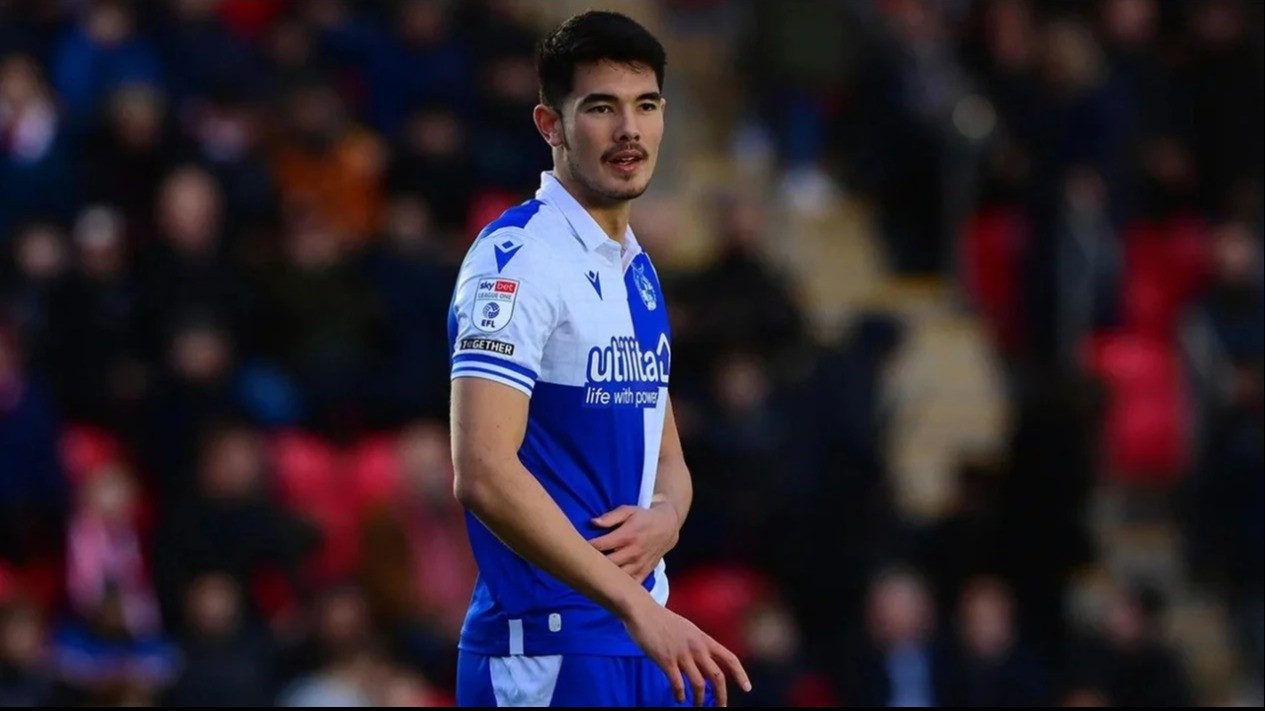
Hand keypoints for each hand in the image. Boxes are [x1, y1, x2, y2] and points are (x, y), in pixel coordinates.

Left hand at [590, 502, 679, 583]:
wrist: (668, 527)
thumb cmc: (643, 517)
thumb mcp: (628, 510)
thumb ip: (610, 517)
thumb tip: (593, 522)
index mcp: (627, 536)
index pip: (600, 545)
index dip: (586, 546)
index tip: (578, 546)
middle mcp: (632, 552)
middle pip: (607, 563)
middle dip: (593, 563)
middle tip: (582, 562)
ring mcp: (639, 565)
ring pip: (618, 577)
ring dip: (605, 576)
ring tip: (593, 573)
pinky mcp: (644, 573)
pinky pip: (630, 585)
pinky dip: (620, 587)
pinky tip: (610, 584)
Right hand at [623, 597, 750, 706]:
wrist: (643, 611)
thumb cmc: (663, 620)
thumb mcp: (688, 629)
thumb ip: (698, 644)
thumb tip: (705, 660)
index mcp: (704, 639)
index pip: (729, 658)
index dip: (740, 674)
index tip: (747, 688)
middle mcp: (697, 647)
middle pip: (717, 676)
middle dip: (721, 696)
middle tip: (720, 707)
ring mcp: (682, 654)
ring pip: (699, 684)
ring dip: (699, 699)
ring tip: (697, 705)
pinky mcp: (666, 660)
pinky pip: (678, 684)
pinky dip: (680, 695)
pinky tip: (679, 699)